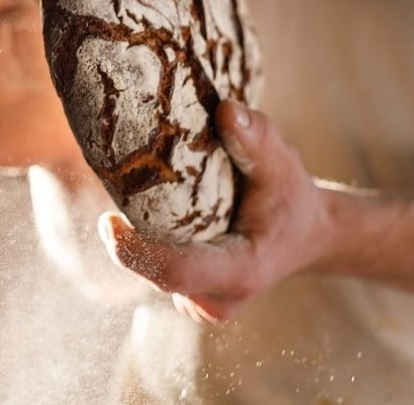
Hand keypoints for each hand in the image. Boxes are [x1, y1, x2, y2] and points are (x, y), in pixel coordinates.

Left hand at [97, 101, 336, 321]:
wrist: (306, 234)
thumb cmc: (292, 199)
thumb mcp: (283, 164)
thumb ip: (257, 139)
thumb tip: (226, 109)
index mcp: (242, 271)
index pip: (177, 272)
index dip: (136, 253)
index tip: (107, 221)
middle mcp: (217, 299)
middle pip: (155, 271)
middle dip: (130, 235)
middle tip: (117, 185)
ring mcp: (201, 304)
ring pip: (151, 271)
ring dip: (138, 236)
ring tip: (137, 194)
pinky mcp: (189, 297)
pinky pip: (155, 270)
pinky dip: (147, 242)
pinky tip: (153, 213)